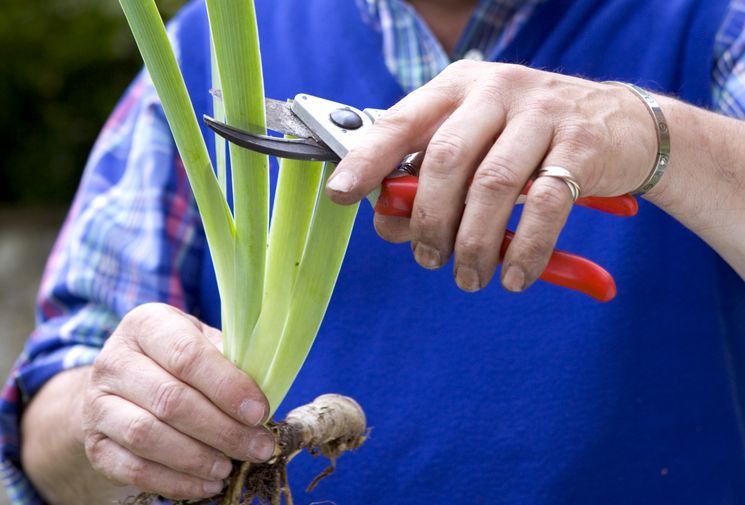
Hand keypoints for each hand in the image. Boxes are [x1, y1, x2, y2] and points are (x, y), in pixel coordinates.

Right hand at [82, 303, 273, 499]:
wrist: (123, 385)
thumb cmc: (179, 360)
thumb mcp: (204, 343)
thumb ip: (231, 359)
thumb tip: (268, 390)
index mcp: (147, 325)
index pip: (187, 355)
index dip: (227, 386)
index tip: (259, 412)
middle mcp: (114, 360)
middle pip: (170, 400)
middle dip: (222, 429)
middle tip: (258, 446)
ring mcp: (97, 403)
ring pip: (147, 436)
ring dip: (197, 457)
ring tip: (231, 466)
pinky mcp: (94, 444)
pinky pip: (133, 469)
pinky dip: (175, 481)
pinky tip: (208, 483)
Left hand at [326, 61, 656, 291]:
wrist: (625, 126)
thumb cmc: (532, 142)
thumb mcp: (477, 145)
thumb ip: (430, 177)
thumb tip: (386, 219)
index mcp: (460, 87)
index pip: (402, 121)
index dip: (367, 159)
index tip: (341, 193)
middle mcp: (497, 91)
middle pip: (446, 160)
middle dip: (429, 220)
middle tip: (428, 259)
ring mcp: (543, 114)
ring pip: (492, 186)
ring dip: (473, 243)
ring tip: (469, 276)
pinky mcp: (582, 146)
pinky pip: (546, 206)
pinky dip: (525, 250)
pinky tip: (513, 277)